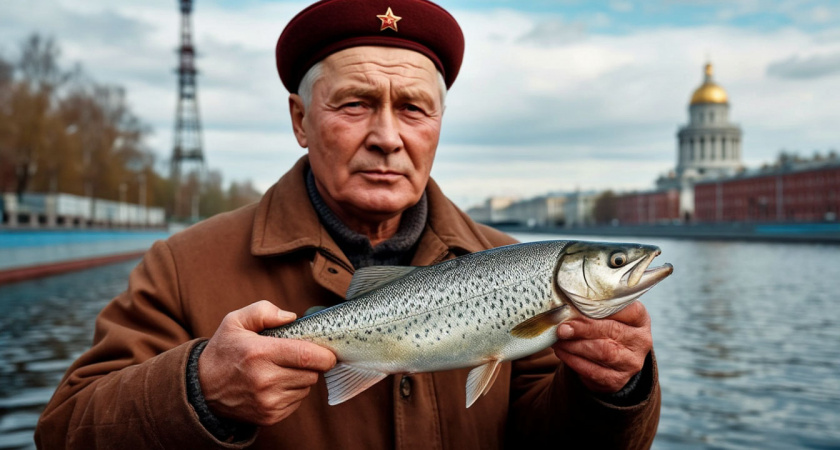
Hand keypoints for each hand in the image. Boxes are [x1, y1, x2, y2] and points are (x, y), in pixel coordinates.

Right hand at [198, 300, 336, 425]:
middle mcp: (265, 380)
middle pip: (312, 373)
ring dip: (301, 378)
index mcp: (259, 353)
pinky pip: (297, 402)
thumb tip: (291, 317)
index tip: (328, 352)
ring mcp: (268, 402)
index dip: (325, 355)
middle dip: (312, 364)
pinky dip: (293, 392)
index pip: (307, 356)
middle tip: (298, 357)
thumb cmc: (224, 351)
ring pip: (306, 388)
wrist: (202, 389)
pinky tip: (276, 385)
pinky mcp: (270, 417)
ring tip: (281, 370)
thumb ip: (263, 311)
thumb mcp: (235, 321)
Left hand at [552, 302, 651, 392]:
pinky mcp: (617, 380)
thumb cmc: (606, 328)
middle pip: (612, 331)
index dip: (600, 308)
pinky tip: (562, 352)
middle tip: (562, 328)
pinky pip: (593, 371)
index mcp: (640, 319)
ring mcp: (631, 362)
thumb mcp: (607, 315)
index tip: (576, 306)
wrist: (611, 359)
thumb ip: (593, 309)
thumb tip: (567, 307)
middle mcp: (640, 341)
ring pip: (602, 352)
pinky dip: (573, 361)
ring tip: (558, 339)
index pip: (626, 310)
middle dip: (583, 328)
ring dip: (575, 345)